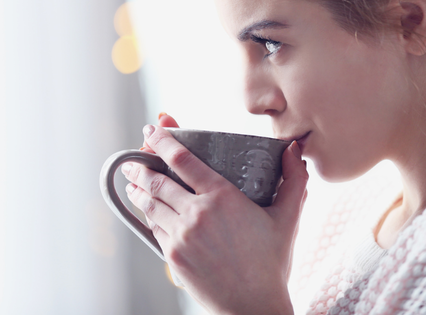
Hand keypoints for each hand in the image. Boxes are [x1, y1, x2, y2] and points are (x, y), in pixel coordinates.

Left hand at [123, 114, 307, 314]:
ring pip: (151, 204)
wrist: (252, 307)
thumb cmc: (271, 264)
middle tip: (132, 158)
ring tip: (131, 180)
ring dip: (137, 189)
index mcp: (223, 197)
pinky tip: (145, 210)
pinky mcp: (172, 257)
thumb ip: (293, 180)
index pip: (183, 160)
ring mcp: (181, 236)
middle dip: (141, 166)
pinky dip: (146, 215)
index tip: (152, 129)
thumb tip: (294, 149)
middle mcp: (197, 213)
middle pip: (158, 181)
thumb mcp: (288, 218)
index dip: (163, 141)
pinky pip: (153, 228)